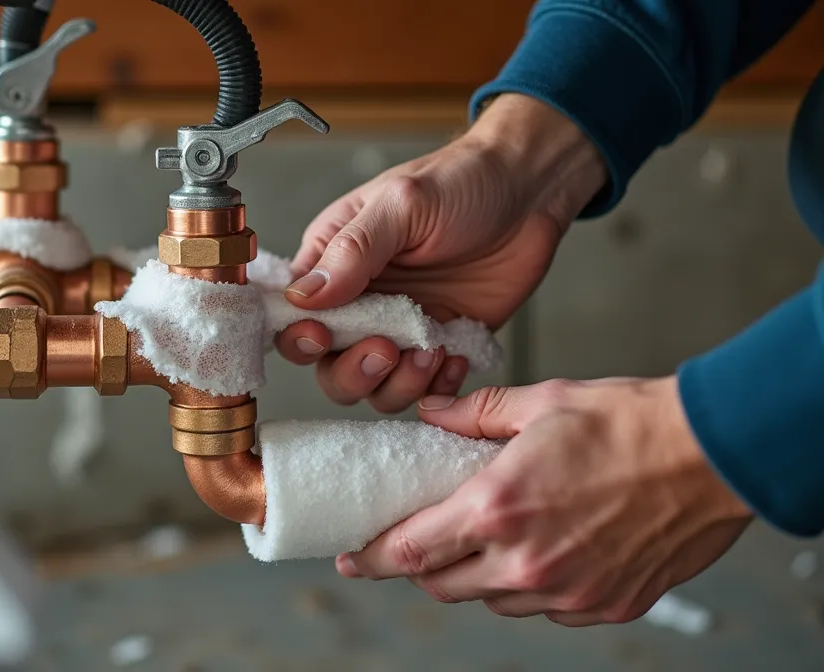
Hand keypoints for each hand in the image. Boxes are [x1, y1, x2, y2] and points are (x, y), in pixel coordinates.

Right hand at [276, 94, 606, 412]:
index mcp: (334, 260)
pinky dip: (436, 386)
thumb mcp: (402, 204)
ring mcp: (400, 326)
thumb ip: (352, 251)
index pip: (292, 314)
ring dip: (396, 384)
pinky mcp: (441, 343)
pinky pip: (424, 388)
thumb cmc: (463, 180)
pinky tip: (454, 357)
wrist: (530, 191)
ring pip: (373, 387)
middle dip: (350, 370)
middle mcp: (360, 300)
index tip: (322, 334)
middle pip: (327, 365)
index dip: (299, 335)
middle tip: (385, 350)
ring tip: (428, 351)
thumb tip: (304, 296)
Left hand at [336, 376, 754, 626]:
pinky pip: (546, 609)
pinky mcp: (606, 607)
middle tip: (414, 543)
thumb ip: (475, 414)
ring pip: (493, 602)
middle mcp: (526, 562)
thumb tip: (432, 415)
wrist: (716, 454)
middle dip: (420, 568)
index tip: (352, 557)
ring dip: (477, 577)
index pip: (411, 552)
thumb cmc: (630, 421)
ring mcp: (568, 593)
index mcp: (498, 508)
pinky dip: (531, 587)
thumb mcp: (541, 401)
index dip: (372, 558)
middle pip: (443, 586)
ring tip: (486, 540)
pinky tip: (542, 551)